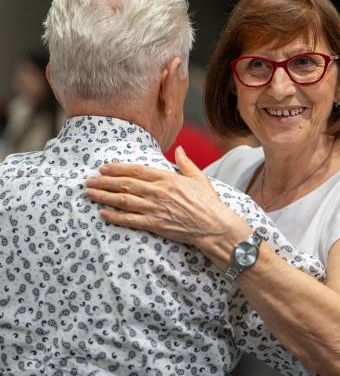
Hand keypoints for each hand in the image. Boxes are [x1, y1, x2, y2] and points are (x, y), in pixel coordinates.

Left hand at [85, 147, 250, 264]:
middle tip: (89, 180)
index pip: (137, 170)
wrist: (214, 226)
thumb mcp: (199, 178)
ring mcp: (155, 208)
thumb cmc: (208, 202)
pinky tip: (103, 213)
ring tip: (90, 193)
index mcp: (167, 178)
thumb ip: (186, 163)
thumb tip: (179, 149)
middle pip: (125, 184)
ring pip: (123, 200)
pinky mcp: (155, 224)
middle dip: (104, 182)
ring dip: (104, 196)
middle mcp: (158, 192)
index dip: (118, 168)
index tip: (104, 168)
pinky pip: (130, 220)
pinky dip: (115, 216)